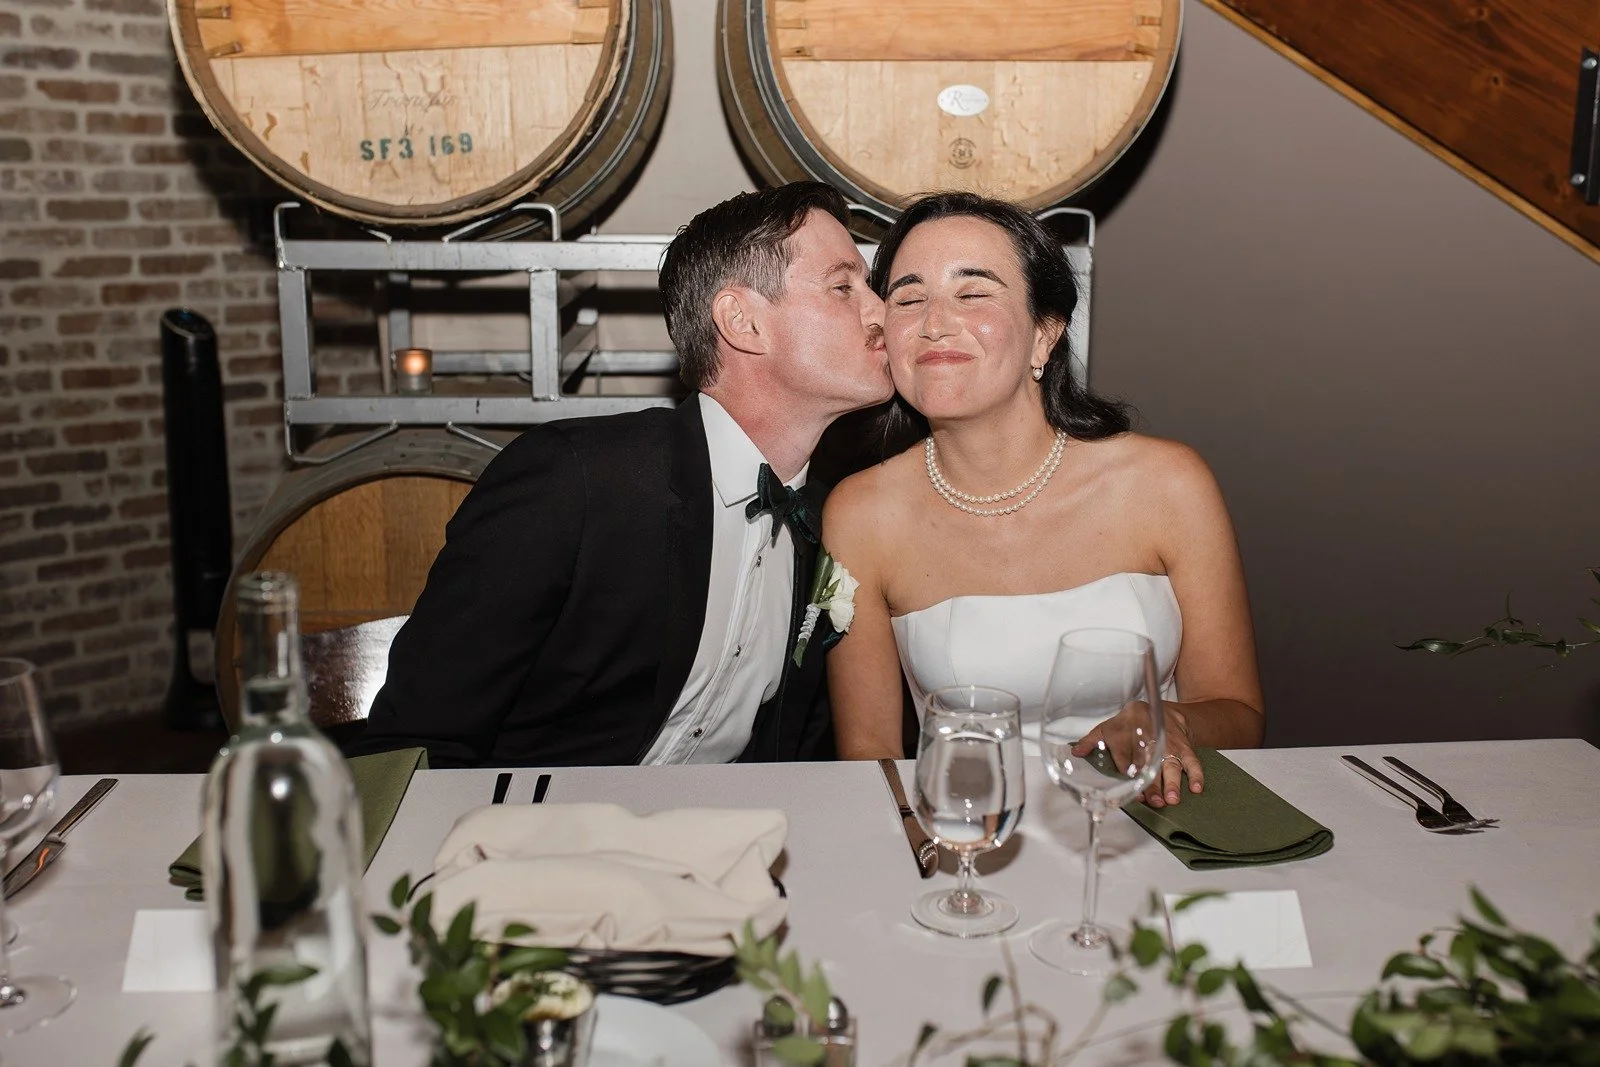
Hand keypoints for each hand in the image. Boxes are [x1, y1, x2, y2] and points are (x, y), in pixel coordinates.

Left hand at [1071, 703, 1203, 807]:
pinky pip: (1193, 761)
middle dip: (1152, 783)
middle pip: (1150, 763)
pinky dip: (1196, 774)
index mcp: (1126, 734)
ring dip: (1172, 782)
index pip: (1124, 753)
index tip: (1129, 783)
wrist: (1161, 710)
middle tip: (1153, 800)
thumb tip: (1075, 752)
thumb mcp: (1106, 728)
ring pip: (1171, 764)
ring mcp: (1168, 744)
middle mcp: (1149, 739)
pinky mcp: (1184, 748)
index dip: (1127, 768)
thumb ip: (1091, 741)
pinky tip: (1197, 788)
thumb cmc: (1129, 724)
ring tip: (1172, 798)